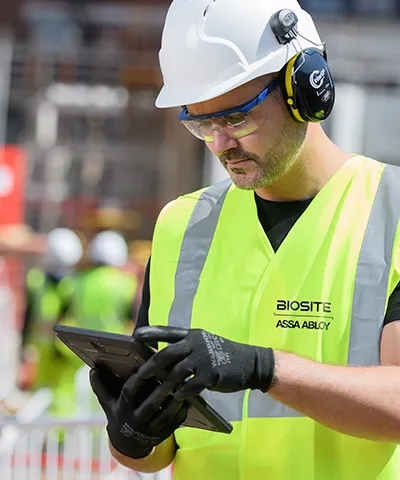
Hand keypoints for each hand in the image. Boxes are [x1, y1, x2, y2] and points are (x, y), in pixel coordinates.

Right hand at [90, 368, 188, 458]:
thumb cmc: (119, 413)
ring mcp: (149, 430)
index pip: (128, 394)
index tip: (145, 367)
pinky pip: (174, 424)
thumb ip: (102, 386)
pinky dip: (181, 412)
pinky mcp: (161, 435)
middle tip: (172, 374)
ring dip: (174, 401)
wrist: (127, 444)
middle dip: (161, 390)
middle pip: (150, 405)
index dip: (136, 380)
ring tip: (182, 385)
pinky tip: (187, 400)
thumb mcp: (108, 402)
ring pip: (164, 415)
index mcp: (122, 410)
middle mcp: (135, 421)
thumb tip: (92, 369)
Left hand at [134, 326, 274, 400]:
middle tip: (139, 375)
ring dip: (164, 386)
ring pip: (176, 373)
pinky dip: (182, 392)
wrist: (249, 362)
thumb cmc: (222, 354)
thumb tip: (163, 358)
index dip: (151, 333)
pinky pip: (191, 385)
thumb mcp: (204, 343)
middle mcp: (196, 343)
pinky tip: (176, 398)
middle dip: (151, 365)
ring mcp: (204, 358)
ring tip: (155, 395)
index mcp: (192, 334)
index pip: (167, 332)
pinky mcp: (212, 373)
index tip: (135, 335)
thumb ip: (186, 347)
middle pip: (167, 354)